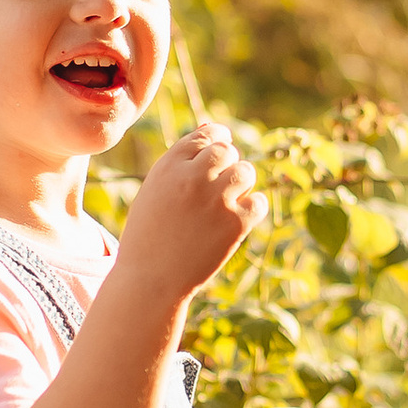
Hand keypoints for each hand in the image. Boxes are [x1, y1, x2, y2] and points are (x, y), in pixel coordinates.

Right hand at [113, 122, 267, 303]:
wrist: (150, 280)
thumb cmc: (149, 234)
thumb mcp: (156, 190)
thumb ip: (182, 160)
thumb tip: (211, 127)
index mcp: (169, 166)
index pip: (206, 136)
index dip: (216, 141)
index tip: (218, 154)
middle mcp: (193, 177)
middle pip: (227, 151)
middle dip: (227, 163)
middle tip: (219, 184)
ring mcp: (216, 200)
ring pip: (246, 172)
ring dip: (241, 183)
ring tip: (227, 201)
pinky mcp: (235, 225)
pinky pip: (258, 202)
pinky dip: (251, 208)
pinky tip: (237, 219)